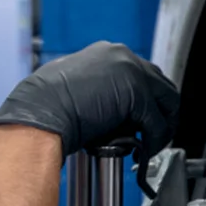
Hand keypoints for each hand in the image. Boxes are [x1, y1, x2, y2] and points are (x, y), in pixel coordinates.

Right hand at [0, 42, 179, 159]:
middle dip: (161, 112)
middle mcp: (123, 57)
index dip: (147, 100)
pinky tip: (143, 152)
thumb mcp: (76, 88)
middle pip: (160, 85)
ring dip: (162, 126)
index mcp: (107, 53)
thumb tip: (111, 109)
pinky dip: (154, 139)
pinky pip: (156, 122)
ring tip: (150, 145)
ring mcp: (131, 72)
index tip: (144, 119)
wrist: (40, 112)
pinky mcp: (136, 94)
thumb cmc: (45, 105)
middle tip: (153, 134)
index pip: (142, 74)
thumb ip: (98, 91)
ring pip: (165, 102)